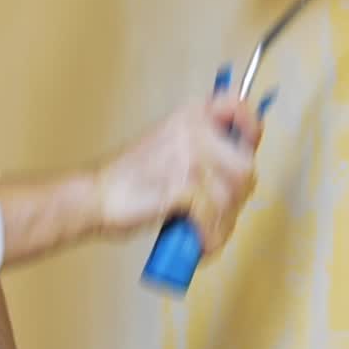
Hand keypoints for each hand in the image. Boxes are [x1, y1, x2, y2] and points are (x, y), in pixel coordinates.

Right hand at [94, 95, 260, 255]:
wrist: (98, 195)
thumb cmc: (133, 179)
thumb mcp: (171, 145)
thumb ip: (203, 147)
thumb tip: (240, 164)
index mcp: (190, 115)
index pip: (236, 106)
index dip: (250, 126)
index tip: (248, 144)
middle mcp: (192, 129)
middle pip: (244, 167)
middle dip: (237, 198)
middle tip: (220, 212)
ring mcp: (188, 156)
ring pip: (231, 196)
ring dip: (222, 222)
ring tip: (207, 231)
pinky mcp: (182, 185)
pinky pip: (213, 217)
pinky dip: (209, 236)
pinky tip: (200, 241)